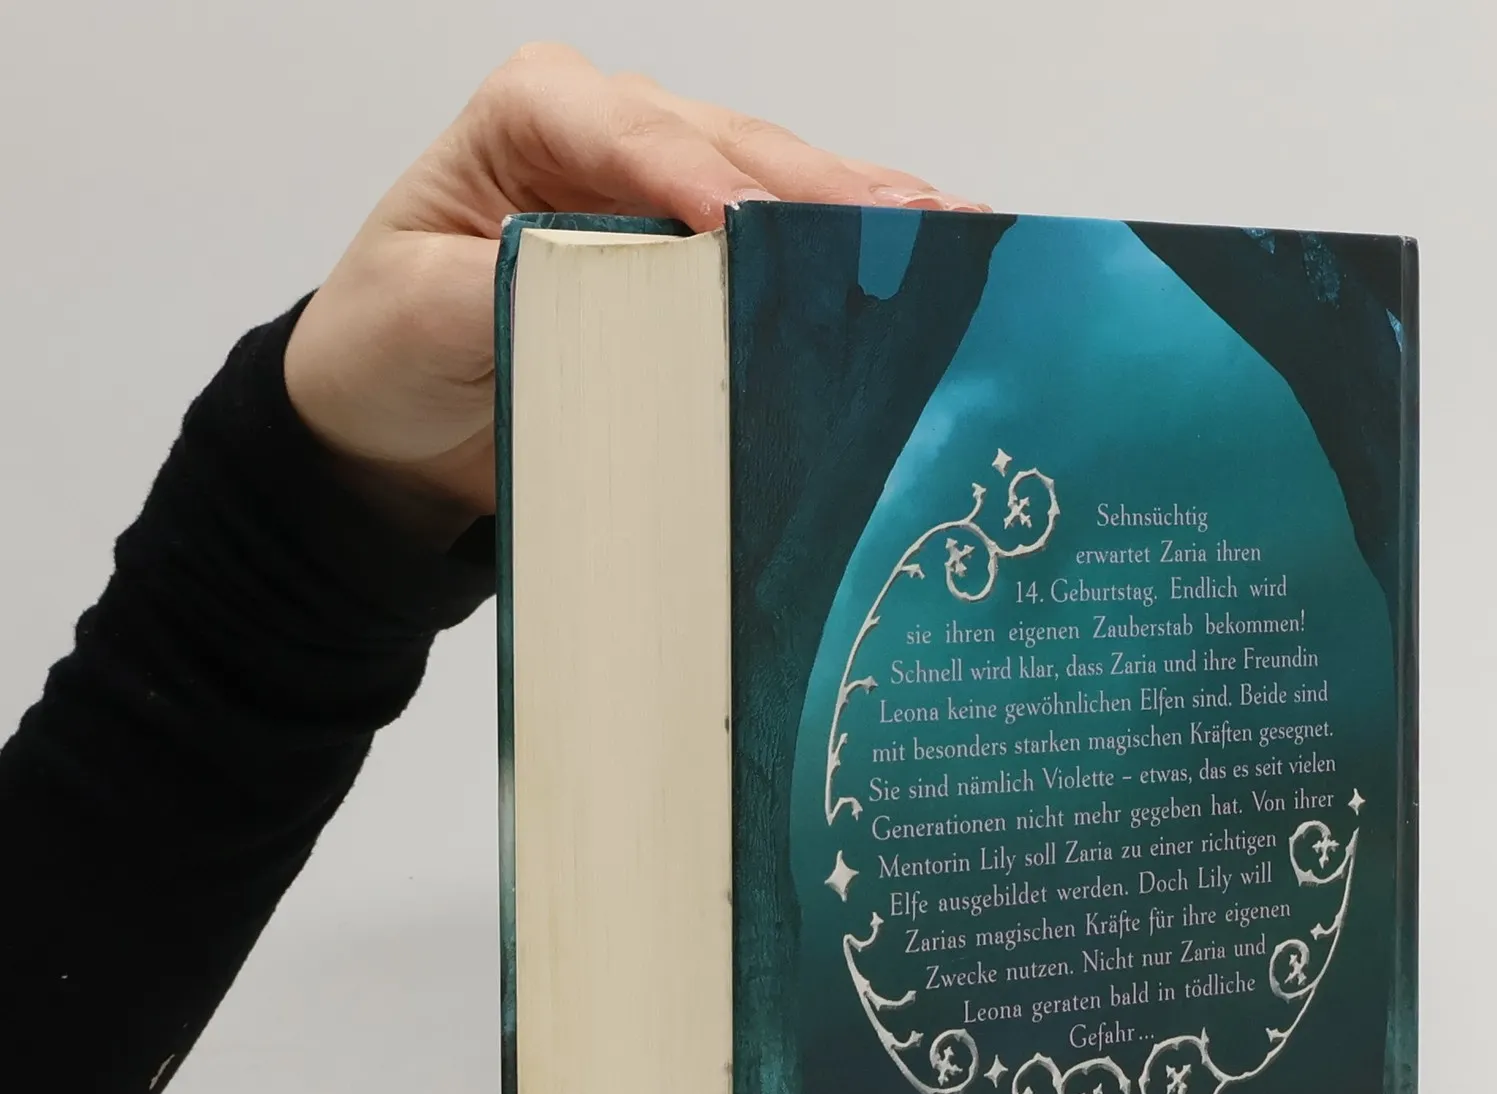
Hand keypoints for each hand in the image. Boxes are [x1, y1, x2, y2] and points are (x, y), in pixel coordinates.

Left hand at [284, 44, 981, 534]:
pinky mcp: (705, 261)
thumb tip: (615, 288)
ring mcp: (670, 191)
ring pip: (779, 187)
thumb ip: (508, 287)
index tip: (754, 226)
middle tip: (906, 228)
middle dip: (817, 192)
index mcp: (535, 113)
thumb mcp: (420, 313)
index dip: (702, 174)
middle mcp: (614, 133)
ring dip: (862, 217)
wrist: (395, 423)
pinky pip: (788, 247)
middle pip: (732, 148)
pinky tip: (931, 261)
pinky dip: (853, 259)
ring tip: (952, 237)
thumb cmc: (390, 348)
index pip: (632, 132)